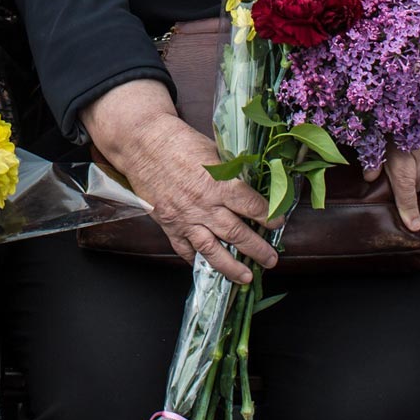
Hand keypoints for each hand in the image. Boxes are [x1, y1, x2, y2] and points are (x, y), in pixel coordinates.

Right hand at [118, 115, 280, 283]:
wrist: (141, 143)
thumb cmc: (178, 141)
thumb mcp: (212, 151)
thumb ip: (229, 173)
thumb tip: (250, 187)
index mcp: (218, 183)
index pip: (251, 206)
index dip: (269, 216)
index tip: (278, 223)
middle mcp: (203, 205)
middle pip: (237, 233)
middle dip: (258, 249)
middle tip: (271, 260)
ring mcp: (184, 218)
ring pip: (212, 249)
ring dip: (232, 266)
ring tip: (246, 277)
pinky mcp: (168, 224)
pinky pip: (184, 249)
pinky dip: (196, 260)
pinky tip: (208, 266)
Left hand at [385, 39, 419, 230]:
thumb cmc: (400, 97)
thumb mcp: (380, 122)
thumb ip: (374, 150)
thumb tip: (370, 175)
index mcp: (405, 146)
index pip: (406, 186)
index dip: (407, 208)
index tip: (412, 227)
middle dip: (410, 179)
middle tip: (403, 161)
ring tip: (418, 152)